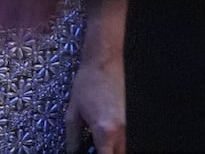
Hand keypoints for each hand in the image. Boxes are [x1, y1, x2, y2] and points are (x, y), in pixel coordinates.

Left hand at [67, 0, 126, 152]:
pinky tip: (106, 133)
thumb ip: (73, 137)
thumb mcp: (74, 111)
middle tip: (94, 148)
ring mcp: (130, 123)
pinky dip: (117, 140)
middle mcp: (122, 130)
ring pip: (124, 148)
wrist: (105, 59)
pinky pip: (126, 136)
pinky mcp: (132, 116)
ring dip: (112, 148)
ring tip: (99, 142)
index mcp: (106, 131)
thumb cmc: (89, 81)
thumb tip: (72, 150)